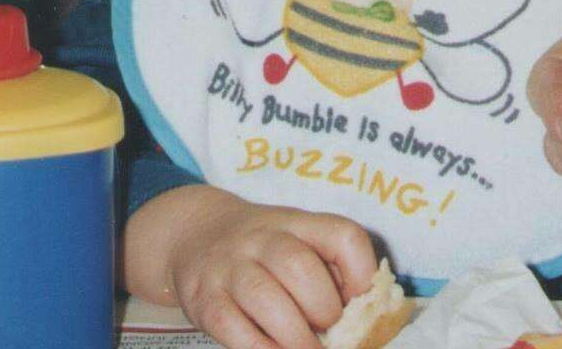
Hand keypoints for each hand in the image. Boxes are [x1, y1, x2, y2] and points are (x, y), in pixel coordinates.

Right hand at [134, 187, 376, 348]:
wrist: (196, 234)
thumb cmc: (263, 250)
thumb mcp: (297, 242)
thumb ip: (330, 271)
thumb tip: (364, 321)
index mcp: (297, 223)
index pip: (342, 235)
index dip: (362, 275)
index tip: (361, 303)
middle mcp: (261, 238)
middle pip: (300, 267)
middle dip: (324, 311)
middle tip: (330, 333)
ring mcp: (228, 266)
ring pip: (265, 298)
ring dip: (296, 338)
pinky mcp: (204, 299)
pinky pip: (233, 328)